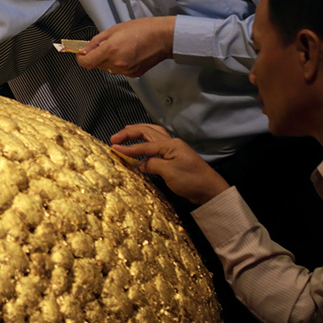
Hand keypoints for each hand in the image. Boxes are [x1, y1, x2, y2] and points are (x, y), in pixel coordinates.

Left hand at [77, 16, 174, 76]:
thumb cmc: (143, 29)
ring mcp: (125, 70)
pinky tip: (128, 53)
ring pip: (108, 68)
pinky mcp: (133, 74)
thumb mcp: (114, 29)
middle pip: (96, 65)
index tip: (81, 54)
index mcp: (110, 50)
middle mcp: (116, 63)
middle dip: (97, 56)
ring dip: (109, 59)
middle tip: (107, 44)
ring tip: (121, 47)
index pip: (86, 62)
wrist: (163, 37)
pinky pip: (119, 70)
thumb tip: (85, 49)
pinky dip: (119, 63)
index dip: (81, 58)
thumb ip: (96, 41)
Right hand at [110, 123, 229, 204]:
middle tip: (114, 138)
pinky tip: (140, 146)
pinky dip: (145, 142)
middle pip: (147, 132)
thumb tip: (139, 164)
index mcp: (170, 144)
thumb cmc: (191, 180)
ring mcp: (173, 150)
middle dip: (129, 133)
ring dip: (138, 132)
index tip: (113, 148)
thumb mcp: (169, 173)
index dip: (128, 147)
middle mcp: (171, 143)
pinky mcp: (174, 158)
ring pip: (152, 134)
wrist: (210, 190)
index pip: (144, 145)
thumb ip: (152, 164)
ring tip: (125, 133)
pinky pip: (155, 144)